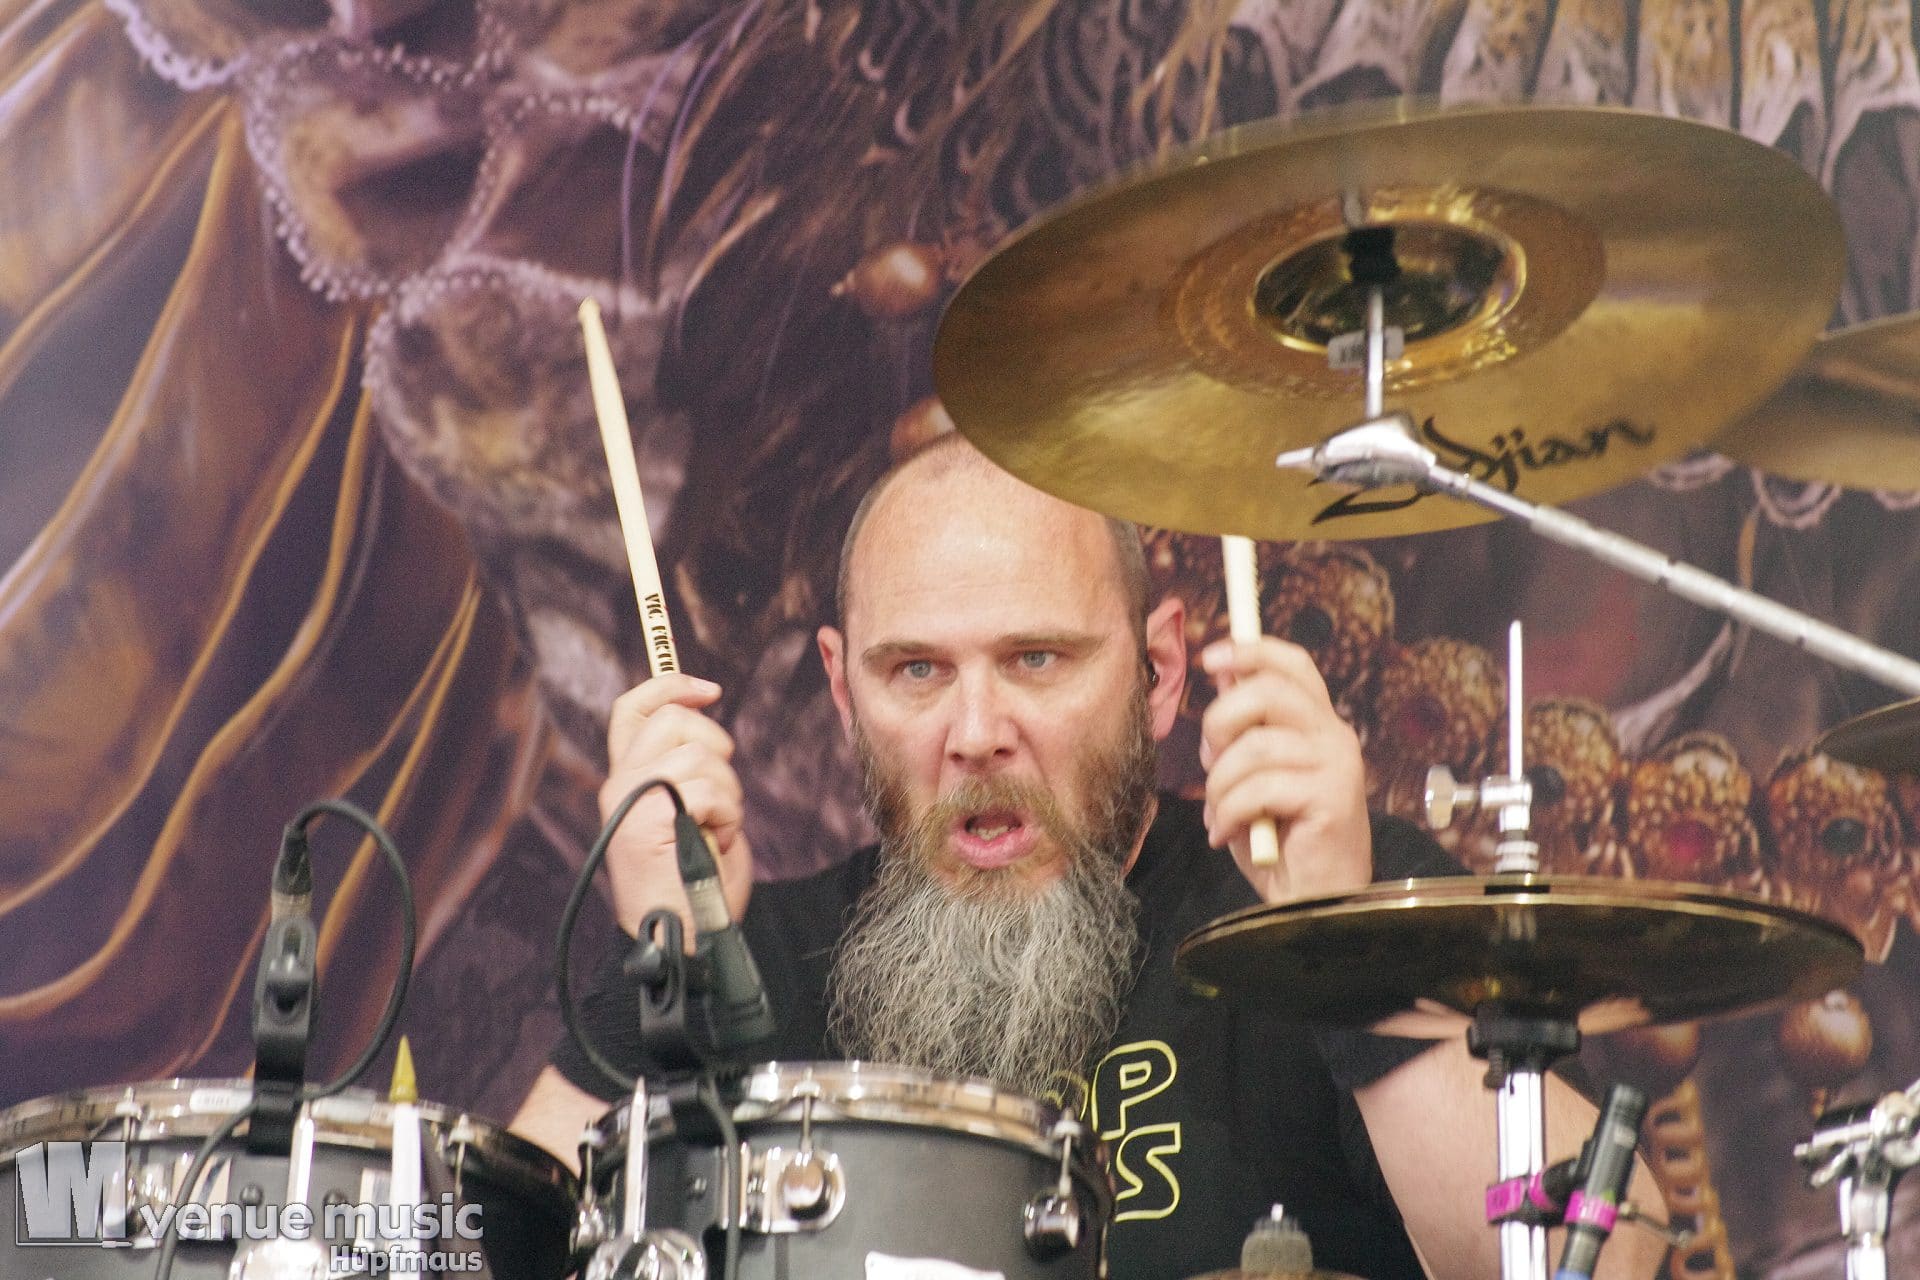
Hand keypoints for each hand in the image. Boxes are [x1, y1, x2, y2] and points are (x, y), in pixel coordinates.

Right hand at [600, 674, 752, 937]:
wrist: (683, 937)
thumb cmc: (695, 880)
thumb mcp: (689, 808)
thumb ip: (685, 765)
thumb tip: (700, 714)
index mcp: (626, 779)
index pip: (631, 709)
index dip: (669, 685)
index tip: (709, 690)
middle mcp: (619, 785)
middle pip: (673, 719)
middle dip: (715, 745)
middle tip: (720, 794)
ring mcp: (631, 800)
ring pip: (700, 755)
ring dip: (727, 794)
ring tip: (715, 831)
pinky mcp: (649, 819)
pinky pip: (710, 790)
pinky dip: (728, 818)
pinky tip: (716, 844)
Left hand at [1198, 637, 1369, 902]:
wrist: (1310, 903)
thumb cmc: (1279, 841)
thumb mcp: (1252, 777)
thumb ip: (1243, 733)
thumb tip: (1221, 680)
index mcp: (1318, 724)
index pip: (1293, 664)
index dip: (1251, 651)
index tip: (1209, 657)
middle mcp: (1335, 736)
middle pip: (1268, 692)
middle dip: (1220, 723)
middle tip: (1210, 762)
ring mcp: (1337, 765)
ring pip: (1255, 746)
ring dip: (1219, 785)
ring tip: (1218, 816)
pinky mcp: (1332, 797)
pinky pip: (1259, 788)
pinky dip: (1230, 812)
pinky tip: (1227, 834)